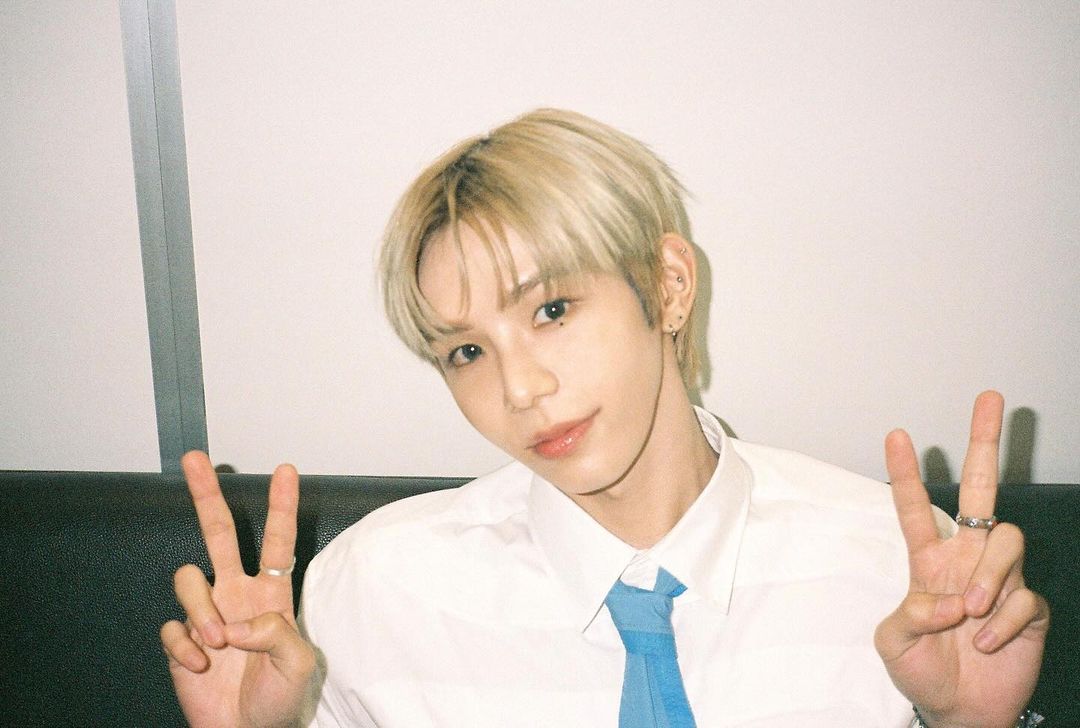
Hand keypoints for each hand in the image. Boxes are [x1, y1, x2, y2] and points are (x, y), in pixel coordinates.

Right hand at [160, 452, 315, 727]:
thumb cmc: (279, 700)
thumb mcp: (298, 665)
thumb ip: (277, 633)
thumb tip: (240, 619)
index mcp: (272, 594)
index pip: (278, 540)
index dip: (282, 506)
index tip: (286, 470)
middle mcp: (237, 595)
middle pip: (219, 533)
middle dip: (207, 496)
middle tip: (195, 460)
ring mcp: (207, 615)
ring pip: (188, 579)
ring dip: (201, 610)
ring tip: (217, 643)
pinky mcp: (182, 641)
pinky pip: (172, 628)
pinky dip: (184, 648)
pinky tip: (200, 667)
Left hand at [875, 391, 1049, 727]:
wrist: (960, 711)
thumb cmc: (922, 669)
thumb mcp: (893, 643)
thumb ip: (908, 617)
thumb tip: (946, 600)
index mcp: (928, 559)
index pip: (914, 507)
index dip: (904, 472)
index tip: (895, 433)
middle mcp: (966, 558)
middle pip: (980, 489)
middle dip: (984, 442)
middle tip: (989, 398)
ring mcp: (1000, 578)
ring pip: (1007, 539)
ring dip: (989, 575)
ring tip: (969, 613)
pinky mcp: (1028, 606)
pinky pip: (1023, 598)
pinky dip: (1001, 624)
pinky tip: (985, 644)